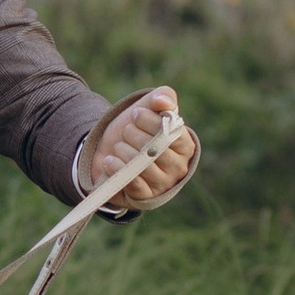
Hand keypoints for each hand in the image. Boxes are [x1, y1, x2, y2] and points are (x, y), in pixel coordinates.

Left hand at [84, 84, 197, 210]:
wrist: (109, 150)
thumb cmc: (136, 128)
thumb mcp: (149, 107)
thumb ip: (162, 97)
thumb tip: (163, 102)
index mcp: (185, 146)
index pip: (173, 134)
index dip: (151, 122)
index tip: (135, 113)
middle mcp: (178, 167)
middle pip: (156, 150)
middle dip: (134, 135)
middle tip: (126, 132)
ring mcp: (162, 184)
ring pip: (142, 165)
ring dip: (123, 151)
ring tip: (118, 146)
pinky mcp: (145, 197)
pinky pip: (134, 184)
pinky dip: (119, 169)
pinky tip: (110, 160)